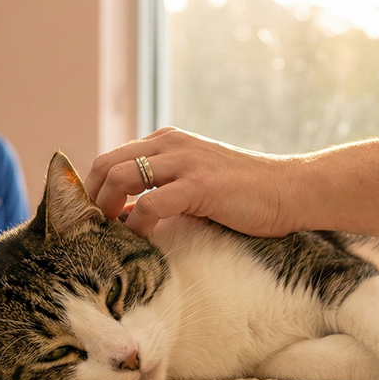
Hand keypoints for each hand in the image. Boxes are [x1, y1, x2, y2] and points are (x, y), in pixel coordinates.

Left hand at [84, 127, 299, 237]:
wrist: (290, 190)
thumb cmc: (245, 194)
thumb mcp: (195, 181)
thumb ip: (163, 187)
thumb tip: (123, 213)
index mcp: (168, 140)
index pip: (112, 156)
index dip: (93, 187)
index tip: (89, 217)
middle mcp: (171, 144)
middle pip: (107, 163)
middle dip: (91, 198)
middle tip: (91, 229)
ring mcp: (185, 162)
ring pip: (121, 176)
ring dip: (105, 209)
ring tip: (108, 234)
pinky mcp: (199, 185)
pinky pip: (149, 203)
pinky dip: (136, 224)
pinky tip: (140, 239)